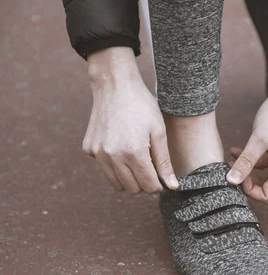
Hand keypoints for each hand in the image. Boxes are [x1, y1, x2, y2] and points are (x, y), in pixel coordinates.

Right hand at [83, 47, 178, 192]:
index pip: (148, 186)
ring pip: (117, 184)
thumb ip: (164, 162)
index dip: (158, 184)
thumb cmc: (141, 106)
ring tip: (137, 161)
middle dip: (144, 183)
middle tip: (150, 168)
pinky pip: (105, 168)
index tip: (162, 177)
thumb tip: (172, 186)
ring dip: (129, 179)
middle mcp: (112, 156)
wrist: (115, 86)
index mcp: (133, 153)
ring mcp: (98, 153)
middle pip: (132, 189)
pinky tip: (121, 147)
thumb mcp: (159, 132)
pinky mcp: (89, 149)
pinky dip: (115, 165)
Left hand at [227, 72, 267, 203]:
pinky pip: (264, 164)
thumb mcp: (259, 138)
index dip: (249, 190)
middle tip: (231, 168)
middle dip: (246, 182)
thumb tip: (231, 181)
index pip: (267, 196)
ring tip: (231, 158)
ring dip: (246, 170)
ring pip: (263, 177)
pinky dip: (250, 160)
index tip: (236, 174)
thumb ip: (246, 162)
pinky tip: (236, 150)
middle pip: (266, 189)